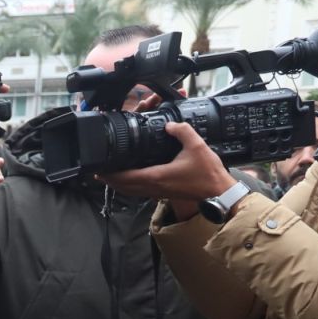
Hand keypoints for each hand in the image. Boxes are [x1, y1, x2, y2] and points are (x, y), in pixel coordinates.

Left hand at [97, 122, 236, 214]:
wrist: (219, 191)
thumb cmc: (208, 173)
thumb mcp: (196, 146)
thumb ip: (182, 131)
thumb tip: (170, 125)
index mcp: (156, 176)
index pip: (125, 177)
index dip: (110, 174)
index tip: (98, 170)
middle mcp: (153, 187)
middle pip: (122, 187)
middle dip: (109, 180)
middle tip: (99, 172)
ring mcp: (157, 192)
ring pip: (130, 191)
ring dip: (118, 184)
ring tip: (110, 175)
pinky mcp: (163, 194)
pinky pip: (140, 191)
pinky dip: (130, 186)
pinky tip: (131, 179)